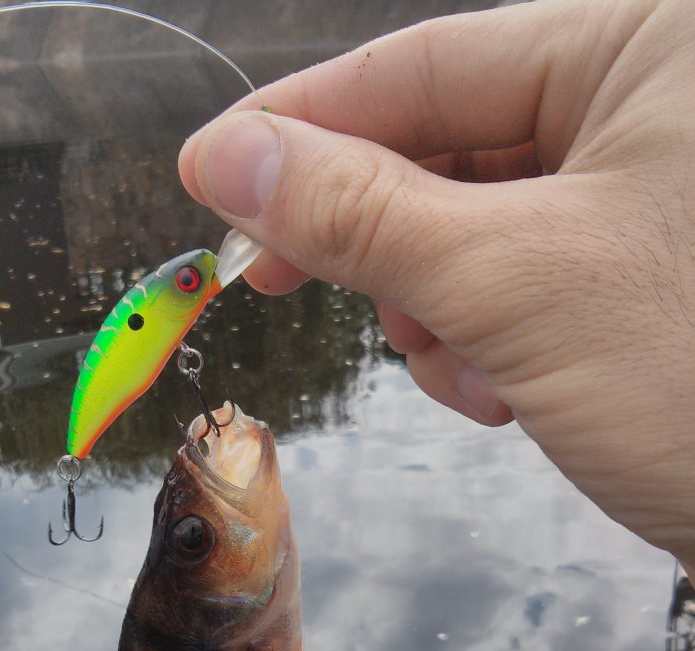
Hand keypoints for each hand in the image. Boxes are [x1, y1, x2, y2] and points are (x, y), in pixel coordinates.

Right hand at [179, 0, 694, 576]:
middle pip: (451, 147)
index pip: (432, 61)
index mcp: (652, 45)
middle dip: (383, 241)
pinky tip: (509, 393)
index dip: (305, 122)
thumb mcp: (507, 284)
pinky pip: (521, 283)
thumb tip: (223, 158)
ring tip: (468, 371)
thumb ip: (358, 212)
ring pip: (476, 228)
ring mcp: (656, 193)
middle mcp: (662, 101)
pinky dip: (487, 340)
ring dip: (438, 309)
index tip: (212, 173)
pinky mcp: (646, 272)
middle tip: (279, 278)